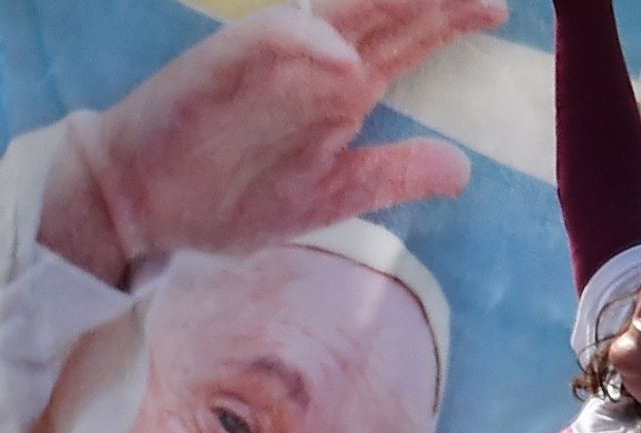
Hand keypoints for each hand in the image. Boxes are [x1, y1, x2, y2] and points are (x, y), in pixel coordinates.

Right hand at [38, 0, 506, 282]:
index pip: (406, 40)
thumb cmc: (227, 198)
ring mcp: (271, 61)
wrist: (140, 205)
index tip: (500, 9)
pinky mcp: (224, 67)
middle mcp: (313, 65)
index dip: (452, 18)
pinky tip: (346, 63)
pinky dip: (309, 47)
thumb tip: (463, 169)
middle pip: (385, 11)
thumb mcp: (328, 197)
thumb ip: (391, 176)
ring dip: (383, 0)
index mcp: (339, 91)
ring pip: (337, 11)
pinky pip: (273, 44)